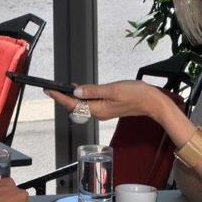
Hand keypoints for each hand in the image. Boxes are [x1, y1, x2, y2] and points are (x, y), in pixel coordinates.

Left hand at [44, 80, 161, 120]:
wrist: (152, 102)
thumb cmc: (136, 94)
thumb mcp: (112, 89)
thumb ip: (93, 90)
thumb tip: (76, 92)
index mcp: (98, 109)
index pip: (73, 104)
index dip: (59, 97)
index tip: (49, 90)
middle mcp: (98, 112)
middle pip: (75, 106)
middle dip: (62, 98)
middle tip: (51, 88)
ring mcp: (102, 111)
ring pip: (82, 105)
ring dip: (71, 97)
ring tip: (61, 88)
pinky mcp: (106, 107)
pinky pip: (89, 103)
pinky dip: (81, 97)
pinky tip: (79, 90)